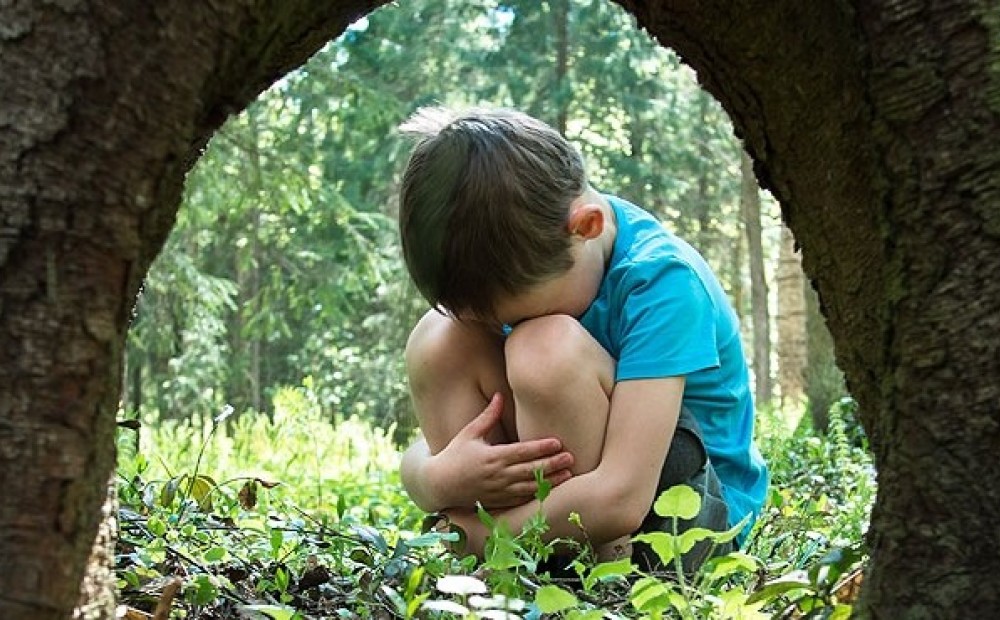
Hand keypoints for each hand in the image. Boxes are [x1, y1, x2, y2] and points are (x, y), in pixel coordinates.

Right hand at [430, 393, 574, 508]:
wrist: (439, 484)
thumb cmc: (454, 455)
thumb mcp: (469, 433)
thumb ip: (487, 416)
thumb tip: (499, 395)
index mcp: (492, 457)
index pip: (522, 452)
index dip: (541, 447)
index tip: (557, 442)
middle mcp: (498, 475)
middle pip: (531, 469)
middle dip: (552, 463)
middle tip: (571, 457)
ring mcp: (499, 491)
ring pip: (530, 486)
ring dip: (550, 480)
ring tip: (568, 474)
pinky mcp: (498, 502)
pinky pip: (521, 500)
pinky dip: (537, 494)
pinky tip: (551, 489)